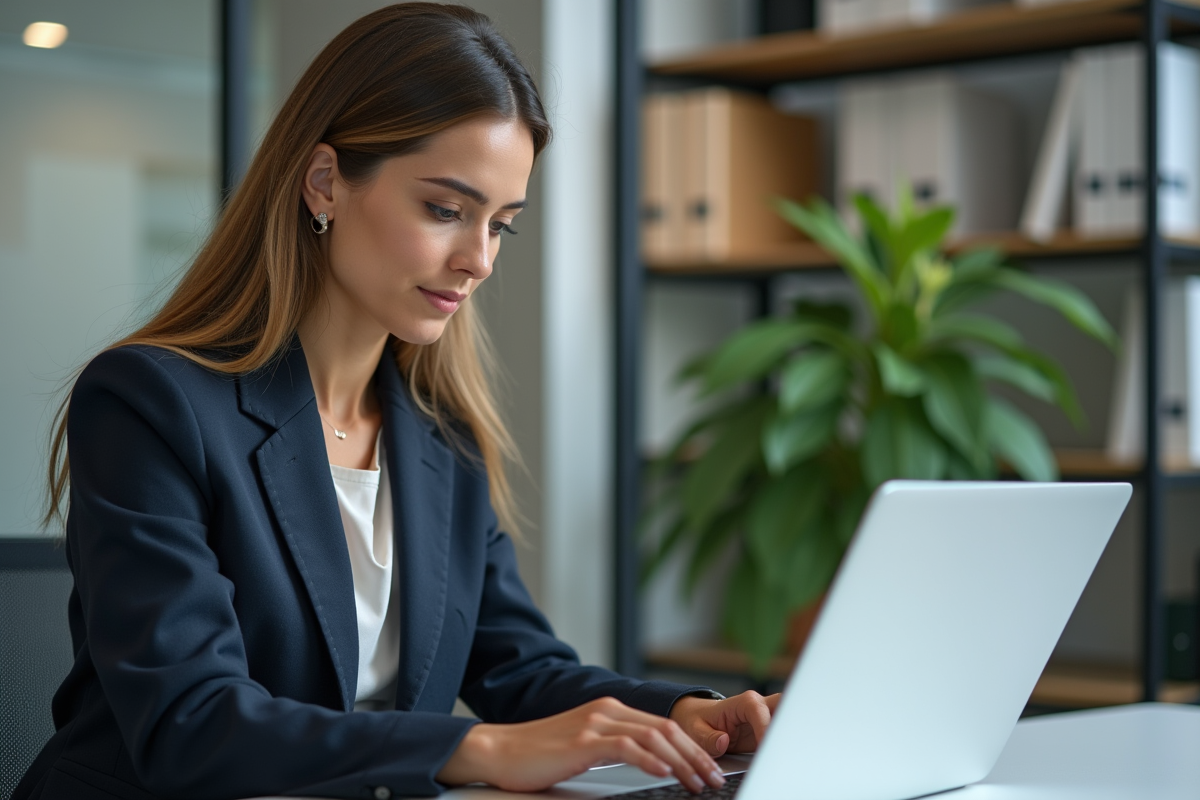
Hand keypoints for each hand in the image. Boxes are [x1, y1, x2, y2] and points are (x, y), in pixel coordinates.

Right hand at [436, 696, 726, 792]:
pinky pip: (625, 747)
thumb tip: (651, 763)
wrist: (498, 751)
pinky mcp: (582, 740)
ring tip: (697, 781)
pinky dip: (649, 759)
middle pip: (665, 728)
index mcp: (610, 710)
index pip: (662, 726)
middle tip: (714, 778)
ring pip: (652, 736)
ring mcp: (594, 722)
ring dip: (681, 761)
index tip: (708, 769)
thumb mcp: (585, 747)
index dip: (691, 747)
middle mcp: (606, 710)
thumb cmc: (538, 755)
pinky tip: (664, 773)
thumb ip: (615, 747)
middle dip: (695, 755)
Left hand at [668, 691, 781, 755]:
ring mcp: (768, 718)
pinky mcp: (770, 731)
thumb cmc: (699, 722)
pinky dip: (785, 744)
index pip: (759, 710)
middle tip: (785, 743)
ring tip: (785, 753)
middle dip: (789, 720)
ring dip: (789, 734)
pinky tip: (783, 756)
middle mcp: (759, 707)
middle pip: (783, 704)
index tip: (765, 746)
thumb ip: (709, 738)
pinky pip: (783, 734)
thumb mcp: (696, 731)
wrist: (701, 720)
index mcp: (742, 703)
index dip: (764, 727)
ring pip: (789, 718)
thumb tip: (723, 741)